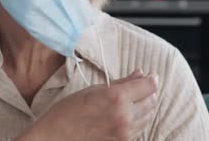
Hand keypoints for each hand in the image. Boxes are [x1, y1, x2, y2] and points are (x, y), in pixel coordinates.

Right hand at [17, 70, 158, 140]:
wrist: (56, 137)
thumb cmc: (68, 111)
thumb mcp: (94, 90)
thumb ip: (121, 83)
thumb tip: (139, 74)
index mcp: (116, 98)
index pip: (147, 86)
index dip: (151, 79)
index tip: (150, 75)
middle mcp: (125, 116)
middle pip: (151, 101)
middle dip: (149, 92)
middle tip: (142, 86)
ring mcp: (125, 133)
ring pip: (148, 116)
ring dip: (146, 106)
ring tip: (135, 99)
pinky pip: (139, 129)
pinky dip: (139, 119)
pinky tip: (128, 113)